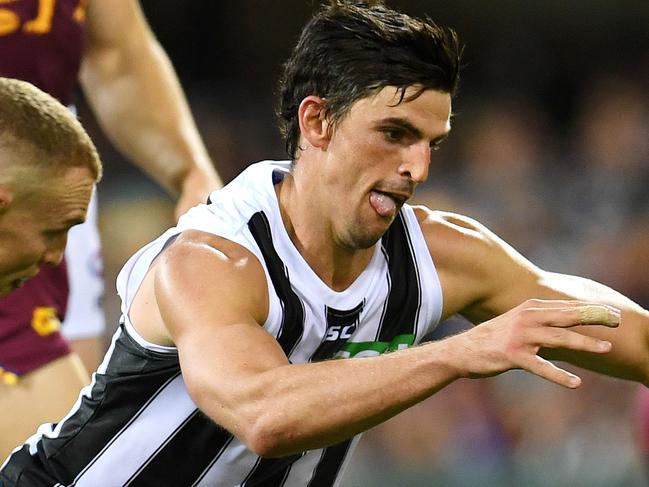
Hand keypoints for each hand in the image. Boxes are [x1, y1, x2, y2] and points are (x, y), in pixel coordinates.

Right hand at [451, 299, 619, 387]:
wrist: (461, 351)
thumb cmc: (492, 338)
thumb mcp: (517, 322)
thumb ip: (540, 319)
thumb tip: (565, 319)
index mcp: (529, 308)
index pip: (566, 307)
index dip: (591, 309)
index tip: (613, 313)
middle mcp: (526, 318)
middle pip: (567, 317)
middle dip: (594, 317)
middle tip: (618, 321)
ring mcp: (519, 336)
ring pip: (559, 338)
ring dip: (585, 343)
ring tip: (607, 348)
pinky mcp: (512, 355)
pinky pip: (540, 367)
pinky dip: (559, 376)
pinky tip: (575, 383)